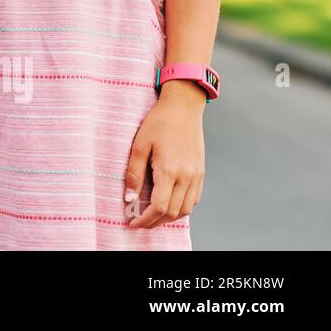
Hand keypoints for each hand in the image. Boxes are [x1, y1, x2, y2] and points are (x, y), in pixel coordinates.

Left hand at [124, 84, 205, 228]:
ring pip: (185, 209)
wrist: (183, 107)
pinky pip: (194, 199)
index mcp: (169, 170)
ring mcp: (196, 176)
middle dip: (155, 222)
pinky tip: (168, 203)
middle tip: (139, 222)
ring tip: (152, 216)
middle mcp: (186, 177)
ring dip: (169, 217)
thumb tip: (129, 198)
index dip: (145, 219)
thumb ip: (133, 173)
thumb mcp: (139, 145)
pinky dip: (181, 208)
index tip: (132, 222)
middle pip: (172, 212)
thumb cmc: (158, 122)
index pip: (158, 207)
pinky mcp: (201, 172)